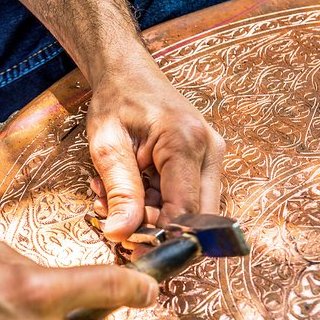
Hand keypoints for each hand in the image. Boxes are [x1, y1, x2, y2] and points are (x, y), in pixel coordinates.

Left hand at [86, 53, 225, 241]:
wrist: (128, 72)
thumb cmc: (116, 99)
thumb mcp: (107, 145)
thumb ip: (119, 190)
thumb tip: (121, 233)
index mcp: (186, 141)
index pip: (185, 209)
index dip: (162, 237)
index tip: (131, 248)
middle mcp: (210, 151)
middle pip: (198, 216)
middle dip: (159, 230)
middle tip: (119, 225)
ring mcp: (212, 157)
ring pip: (193, 211)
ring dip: (154, 217)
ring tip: (113, 199)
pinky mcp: (205, 163)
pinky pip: (187, 198)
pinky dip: (157, 206)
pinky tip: (129, 193)